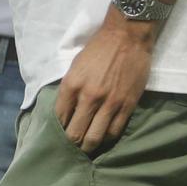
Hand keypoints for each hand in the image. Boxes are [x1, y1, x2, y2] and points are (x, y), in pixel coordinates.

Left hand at [54, 12, 156, 153]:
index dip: (59, 129)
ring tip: (87, 148)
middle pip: (75, 133)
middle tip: (73, 147)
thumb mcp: (75, 66)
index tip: (60, 133)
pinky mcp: (127, 105)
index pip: (59, 117)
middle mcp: (89, 97)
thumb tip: (66, 111)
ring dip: (89, 146)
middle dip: (72, 143)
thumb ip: (70, 89)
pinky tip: (104, 138)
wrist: (126, 37)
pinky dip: (107, 138)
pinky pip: (114, 131)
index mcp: (72, 85)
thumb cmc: (98, 49)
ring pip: (95, 137)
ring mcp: (109, 103)